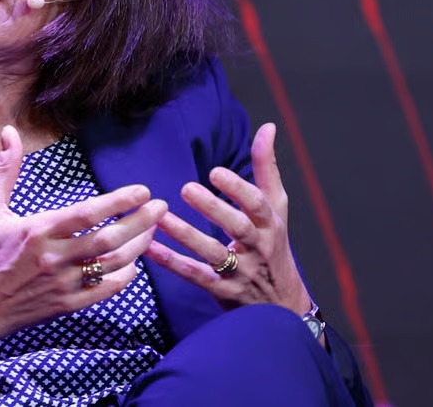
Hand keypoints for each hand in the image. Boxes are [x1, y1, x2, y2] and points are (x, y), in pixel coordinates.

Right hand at [0, 126, 166, 344]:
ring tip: (153, 228)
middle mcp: (53, 258)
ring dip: (139, 246)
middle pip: (108, 240)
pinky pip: (105, 291)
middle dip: (141, 222)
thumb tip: (10, 131)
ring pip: (112, 265)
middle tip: (161, 206)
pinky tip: (134, 263)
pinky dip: (124, 277)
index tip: (142, 190)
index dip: (119, 201)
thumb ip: (5, 170)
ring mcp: (62, 284)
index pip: (87, 214)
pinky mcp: (66, 306)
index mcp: (37, 231)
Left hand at [145, 123, 312, 314]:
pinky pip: (195, 276)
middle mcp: (257, 248)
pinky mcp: (222, 292)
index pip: (257, 205)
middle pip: (236, 228)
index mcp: (270, 224)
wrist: (282, 305)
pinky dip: (172, 263)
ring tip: (162, 218)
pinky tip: (150, 249)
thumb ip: (267, 167)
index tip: (215, 172)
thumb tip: (267, 127)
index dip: (238, 188)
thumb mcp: (277, 207)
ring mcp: (240, 273)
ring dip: (186, 236)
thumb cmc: (275, 245)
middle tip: (187, 189)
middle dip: (213, 209)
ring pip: (212, 254)